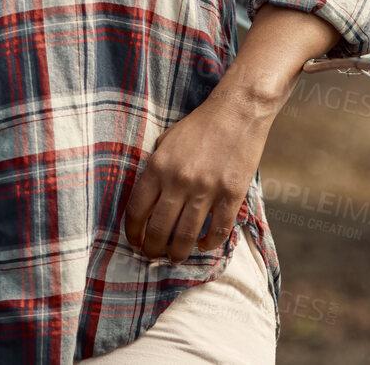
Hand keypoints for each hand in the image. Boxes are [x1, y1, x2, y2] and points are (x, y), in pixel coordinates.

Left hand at [123, 88, 271, 263]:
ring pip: (186, 235)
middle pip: (160, 229)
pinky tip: (204, 245)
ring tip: (175, 257)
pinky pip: (219, 230)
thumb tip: (145, 200)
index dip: (133, 232)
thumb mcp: (165, 141)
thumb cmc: (198, 126)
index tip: (135, 242)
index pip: (137, 210)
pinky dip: (210, 243)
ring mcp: (207, 189)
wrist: (236, 112)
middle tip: (154, 256)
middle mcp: (179, 181)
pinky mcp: (232, 194)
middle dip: (153, 249)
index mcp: (158, 167)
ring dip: (178, 252)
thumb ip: (155, 169)